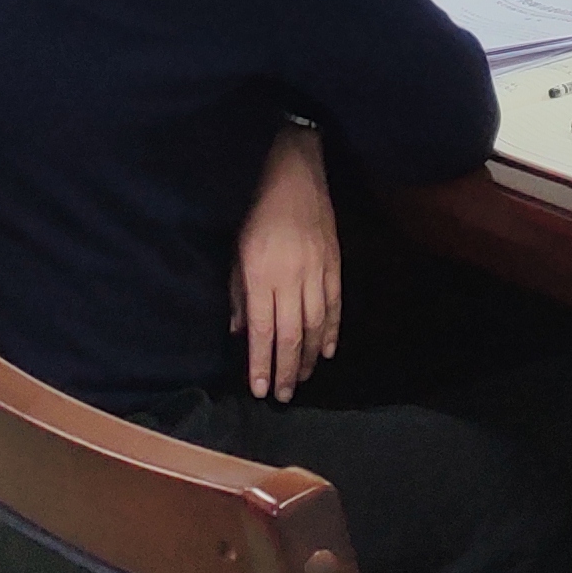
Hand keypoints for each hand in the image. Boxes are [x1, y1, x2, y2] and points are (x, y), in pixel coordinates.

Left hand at [229, 125, 340, 402]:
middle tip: (284, 396)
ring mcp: (316, 273)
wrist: (295, 176)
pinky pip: (334, 306)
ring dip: (309, 357)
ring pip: (315, 326)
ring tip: (304, 379)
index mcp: (261, 276)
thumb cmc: (257, 214)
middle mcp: (289, 279)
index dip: (261, 363)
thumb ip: (238, 294)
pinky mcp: (334, 265)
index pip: (261, 330)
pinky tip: (327, 352)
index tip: (259, 389)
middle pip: (290, 335)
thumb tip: (239, 332)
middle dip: (286, 369)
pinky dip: (332, 331)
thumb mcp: (237, 252)